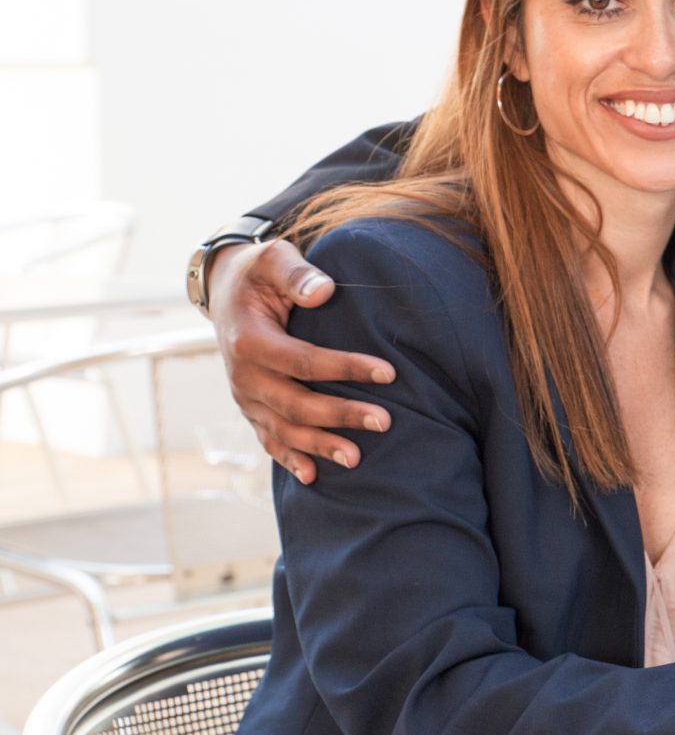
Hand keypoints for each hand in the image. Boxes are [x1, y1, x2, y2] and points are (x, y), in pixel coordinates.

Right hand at [210, 237, 395, 484]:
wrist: (225, 289)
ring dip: (319, 446)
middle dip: (340, 415)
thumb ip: (296, 273)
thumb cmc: (259, 272)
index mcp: (250, 340)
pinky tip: (314, 476)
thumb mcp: (273, 258)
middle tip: (385, 422)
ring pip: (283, 429)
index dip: (345, 368)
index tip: (389, 372)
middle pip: (295, 403)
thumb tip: (324, 291)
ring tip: (357, 459)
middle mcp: (243, 375)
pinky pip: (267, 439)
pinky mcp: (251, 407)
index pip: (303, 361)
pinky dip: (289, 459)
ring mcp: (245, 396)